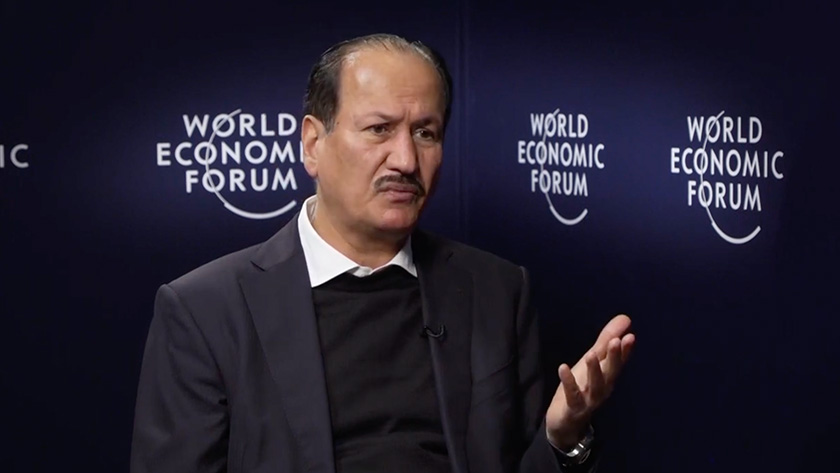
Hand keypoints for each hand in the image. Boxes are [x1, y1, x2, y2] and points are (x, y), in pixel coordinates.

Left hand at [545, 314, 634, 449]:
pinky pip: (572, 394)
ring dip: (594, 370)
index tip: (631, 336)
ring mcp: (589, 399)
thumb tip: (625, 318)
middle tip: (617, 341)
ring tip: (591, 354)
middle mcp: (602, 388)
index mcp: (608, 376)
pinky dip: (568, 382)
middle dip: (614, 357)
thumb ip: (606, 341)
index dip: (625, 351)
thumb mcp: (592, 361)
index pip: (619, 362)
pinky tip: (563, 367)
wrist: (567, 422)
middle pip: (611, 372)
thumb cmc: (581, 387)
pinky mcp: (573, 406)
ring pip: (595, 385)